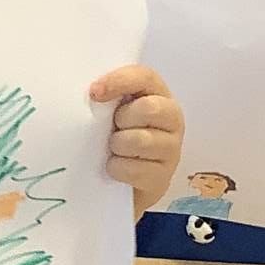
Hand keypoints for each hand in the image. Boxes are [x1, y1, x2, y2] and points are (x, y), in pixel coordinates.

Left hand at [91, 66, 184, 215]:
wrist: (123, 186)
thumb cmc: (117, 140)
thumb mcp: (113, 112)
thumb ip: (109, 96)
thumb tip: (91, 92)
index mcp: (159, 95)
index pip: (145, 77)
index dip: (119, 81)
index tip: (94, 92)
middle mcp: (172, 119)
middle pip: (148, 109)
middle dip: (122, 120)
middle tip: (114, 129)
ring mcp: (172, 149)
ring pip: (140, 140)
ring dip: (117, 146)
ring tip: (114, 149)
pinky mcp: (162, 177)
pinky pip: (134, 169)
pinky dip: (117, 169)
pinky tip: (116, 168)